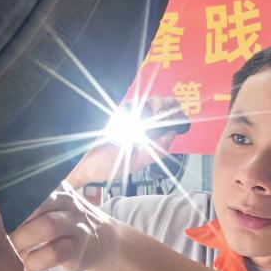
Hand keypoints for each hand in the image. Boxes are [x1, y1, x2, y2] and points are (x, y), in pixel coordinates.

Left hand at [11, 192, 121, 270]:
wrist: (102, 240)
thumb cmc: (59, 224)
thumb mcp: (45, 206)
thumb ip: (19, 204)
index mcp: (50, 186)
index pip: (24, 185)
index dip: (5, 200)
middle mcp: (64, 199)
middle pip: (35, 203)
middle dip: (12, 222)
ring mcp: (75, 221)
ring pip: (48, 225)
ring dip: (24, 241)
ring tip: (14, 250)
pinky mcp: (79, 245)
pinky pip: (56, 252)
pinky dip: (37, 260)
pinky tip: (30, 263)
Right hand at [66, 96, 185, 189]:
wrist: (91, 167)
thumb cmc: (113, 166)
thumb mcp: (139, 161)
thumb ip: (156, 150)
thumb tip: (172, 134)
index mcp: (147, 137)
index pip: (163, 121)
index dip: (172, 114)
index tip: (180, 111)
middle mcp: (139, 126)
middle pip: (155, 109)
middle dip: (166, 104)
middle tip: (172, 105)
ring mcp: (127, 120)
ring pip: (144, 104)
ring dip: (154, 102)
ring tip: (160, 106)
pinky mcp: (116, 117)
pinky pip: (126, 105)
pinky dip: (135, 103)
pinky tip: (144, 106)